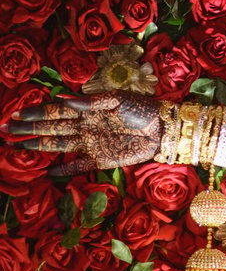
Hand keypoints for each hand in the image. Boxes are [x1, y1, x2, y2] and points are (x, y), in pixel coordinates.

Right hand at [0, 92, 163, 177]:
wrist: (164, 129)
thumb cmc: (143, 109)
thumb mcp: (119, 100)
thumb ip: (91, 101)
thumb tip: (64, 99)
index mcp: (88, 110)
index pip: (56, 112)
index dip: (35, 113)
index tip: (14, 114)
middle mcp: (85, 126)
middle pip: (51, 128)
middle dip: (27, 128)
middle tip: (4, 130)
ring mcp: (91, 143)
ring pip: (58, 145)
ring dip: (38, 145)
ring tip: (17, 146)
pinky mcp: (101, 160)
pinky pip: (77, 166)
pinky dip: (63, 169)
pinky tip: (47, 170)